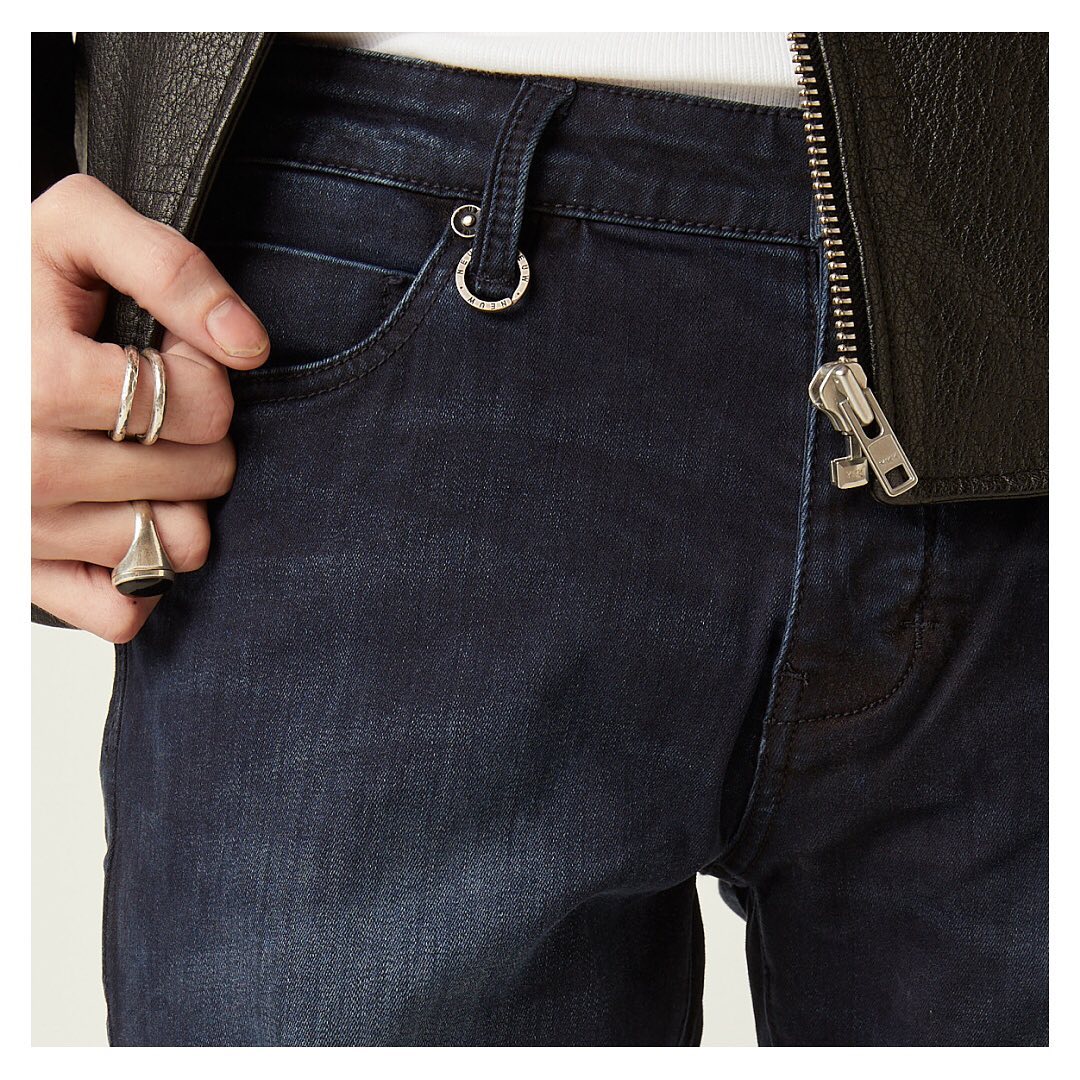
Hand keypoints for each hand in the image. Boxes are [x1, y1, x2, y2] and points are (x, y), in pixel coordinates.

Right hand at [31, 174, 269, 641]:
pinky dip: (139, 574)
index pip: (204, 404)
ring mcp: (28, 532)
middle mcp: (27, 468)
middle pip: (204, 476)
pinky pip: (126, 611)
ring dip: (178, 501)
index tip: (166, 356)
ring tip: (133, 459)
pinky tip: (121, 519)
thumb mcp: (74, 232)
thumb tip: (247, 344)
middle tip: (150, 409)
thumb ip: (168, 265)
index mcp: (38, 381)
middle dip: (200, 437)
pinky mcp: (27, 578)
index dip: (205, 373)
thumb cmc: (12, 291)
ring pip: (178, 544)